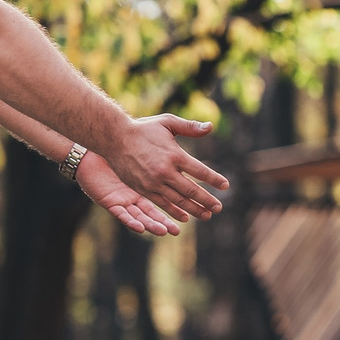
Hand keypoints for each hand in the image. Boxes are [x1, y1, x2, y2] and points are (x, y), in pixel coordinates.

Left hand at [75, 148, 181, 236]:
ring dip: (151, 225)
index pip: (162, 202)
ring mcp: (121, 202)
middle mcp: (132, 199)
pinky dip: (131, 222)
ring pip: (139, 218)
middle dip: (166, 223)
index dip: (175, 210)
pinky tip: (140, 228)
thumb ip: (157, 158)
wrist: (89, 154)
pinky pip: (121, 215)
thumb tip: (177, 153)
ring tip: (164, 231)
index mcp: (140, 190)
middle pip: (152, 215)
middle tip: (179, 230)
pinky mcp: (109, 202)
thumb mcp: (138, 157)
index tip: (190, 215)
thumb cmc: (113, 153)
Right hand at [99, 114, 229, 224]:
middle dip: (207, 200)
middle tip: (219, 208)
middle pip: (191, 190)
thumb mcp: (168, 122)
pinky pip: (162, 204)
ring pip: (178, 200)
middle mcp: (165, 171)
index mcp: (175, 155)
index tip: (225, 185)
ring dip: (194, 209)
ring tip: (207, 214)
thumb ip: (190, 127)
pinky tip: (185, 217)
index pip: (200, 171)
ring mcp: (154, 182)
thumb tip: (211, 126)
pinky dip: (174, 211)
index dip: (214, 180)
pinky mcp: (143, 189)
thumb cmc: (143, 129)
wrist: (114, 138)